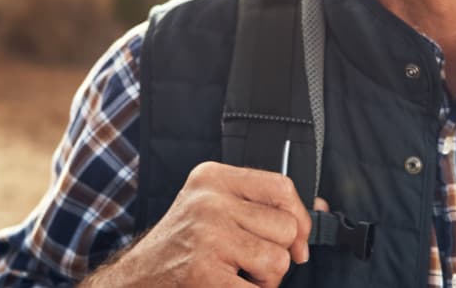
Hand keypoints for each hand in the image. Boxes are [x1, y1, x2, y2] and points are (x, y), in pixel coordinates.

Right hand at [84, 161, 319, 287]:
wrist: (136, 277)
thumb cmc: (182, 244)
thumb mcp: (214, 207)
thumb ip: (262, 205)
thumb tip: (319, 210)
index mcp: (212, 178)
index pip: (280, 187)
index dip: (300, 217)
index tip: (299, 239)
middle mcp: (209, 202)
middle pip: (284, 228)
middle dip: (277, 253)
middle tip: (249, 261)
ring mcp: (207, 237)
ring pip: (277, 261)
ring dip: (265, 280)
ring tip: (237, 274)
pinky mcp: (205, 274)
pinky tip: (227, 286)